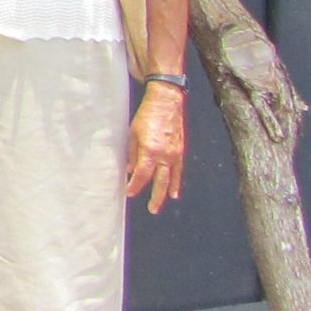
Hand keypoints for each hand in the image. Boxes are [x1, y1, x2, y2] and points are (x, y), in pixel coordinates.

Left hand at [126, 85, 187, 212]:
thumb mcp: (133, 133)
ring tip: (160, 204)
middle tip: (151, 209)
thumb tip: (130, 169)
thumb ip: (132, 153)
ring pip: (171, 178)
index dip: (135, 185)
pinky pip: (179, 170)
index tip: (129, 192)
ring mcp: (174, 154)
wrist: (166, 101)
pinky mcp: (181, 150)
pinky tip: (174, 191)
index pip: (141, 174)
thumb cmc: (146, 115)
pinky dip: (176, 182)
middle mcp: (164, 155)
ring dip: (165, 192)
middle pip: (159, 181)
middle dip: (154, 197)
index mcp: (150, 150)